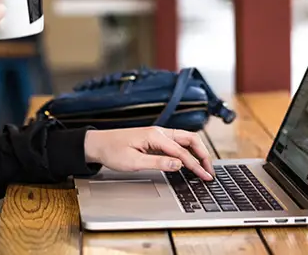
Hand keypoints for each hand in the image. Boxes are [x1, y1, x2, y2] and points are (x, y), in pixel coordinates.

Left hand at [83, 127, 213, 180]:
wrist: (97, 144)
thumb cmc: (112, 152)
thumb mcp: (134, 162)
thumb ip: (158, 162)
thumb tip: (179, 164)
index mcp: (154, 135)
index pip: (182, 151)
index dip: (196, 165)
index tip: (206, 176)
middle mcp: (159, 131)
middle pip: (190, 139)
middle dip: (203, 154)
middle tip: (209, 171)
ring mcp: (157, 134)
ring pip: (185, 139)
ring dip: (197, 151)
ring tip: (204, 167)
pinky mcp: (155, 138)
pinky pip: (177, 142)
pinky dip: (188, 150)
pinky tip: (190, 160)